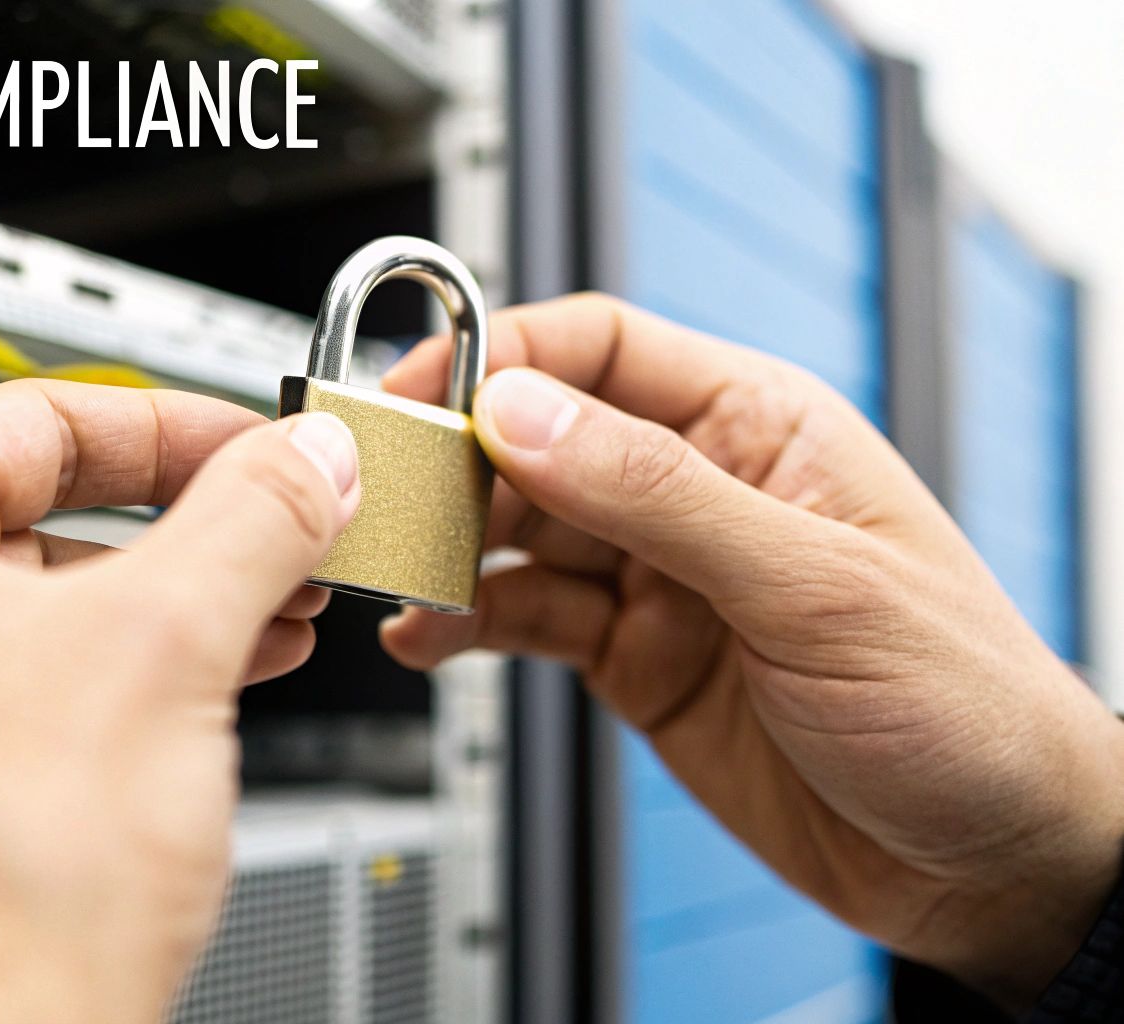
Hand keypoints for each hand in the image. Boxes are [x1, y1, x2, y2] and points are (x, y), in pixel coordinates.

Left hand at [0, 380, 358, 1022]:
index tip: (263, 448)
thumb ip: (250, 521)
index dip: (180, 429)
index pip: (34, 422)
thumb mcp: (166, 649)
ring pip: (30, 617)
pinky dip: (110, 686)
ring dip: (166, 610)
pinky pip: (6, 702)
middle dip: (187, 531)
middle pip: (36, 519)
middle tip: (285, 537)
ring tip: (271, 617)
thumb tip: (301, 461)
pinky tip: (203, 696)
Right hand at [380, 294, 1123, 1008]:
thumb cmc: (964, 705)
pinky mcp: (633, 655)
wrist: (988, 866)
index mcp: (758, 427)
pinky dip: (466, 624)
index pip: (599, 349)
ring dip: (450, 550)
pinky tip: (429, 636)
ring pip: (518, 531)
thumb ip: (658, 496)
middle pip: (538, 438)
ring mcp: (660, 576)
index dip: (500, 359)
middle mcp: (697, 490)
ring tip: (402, 578)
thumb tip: (524, 413)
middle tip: (389, 498)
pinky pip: (524, 618)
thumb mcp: (812, 586)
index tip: (421, 394)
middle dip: (456, 462)